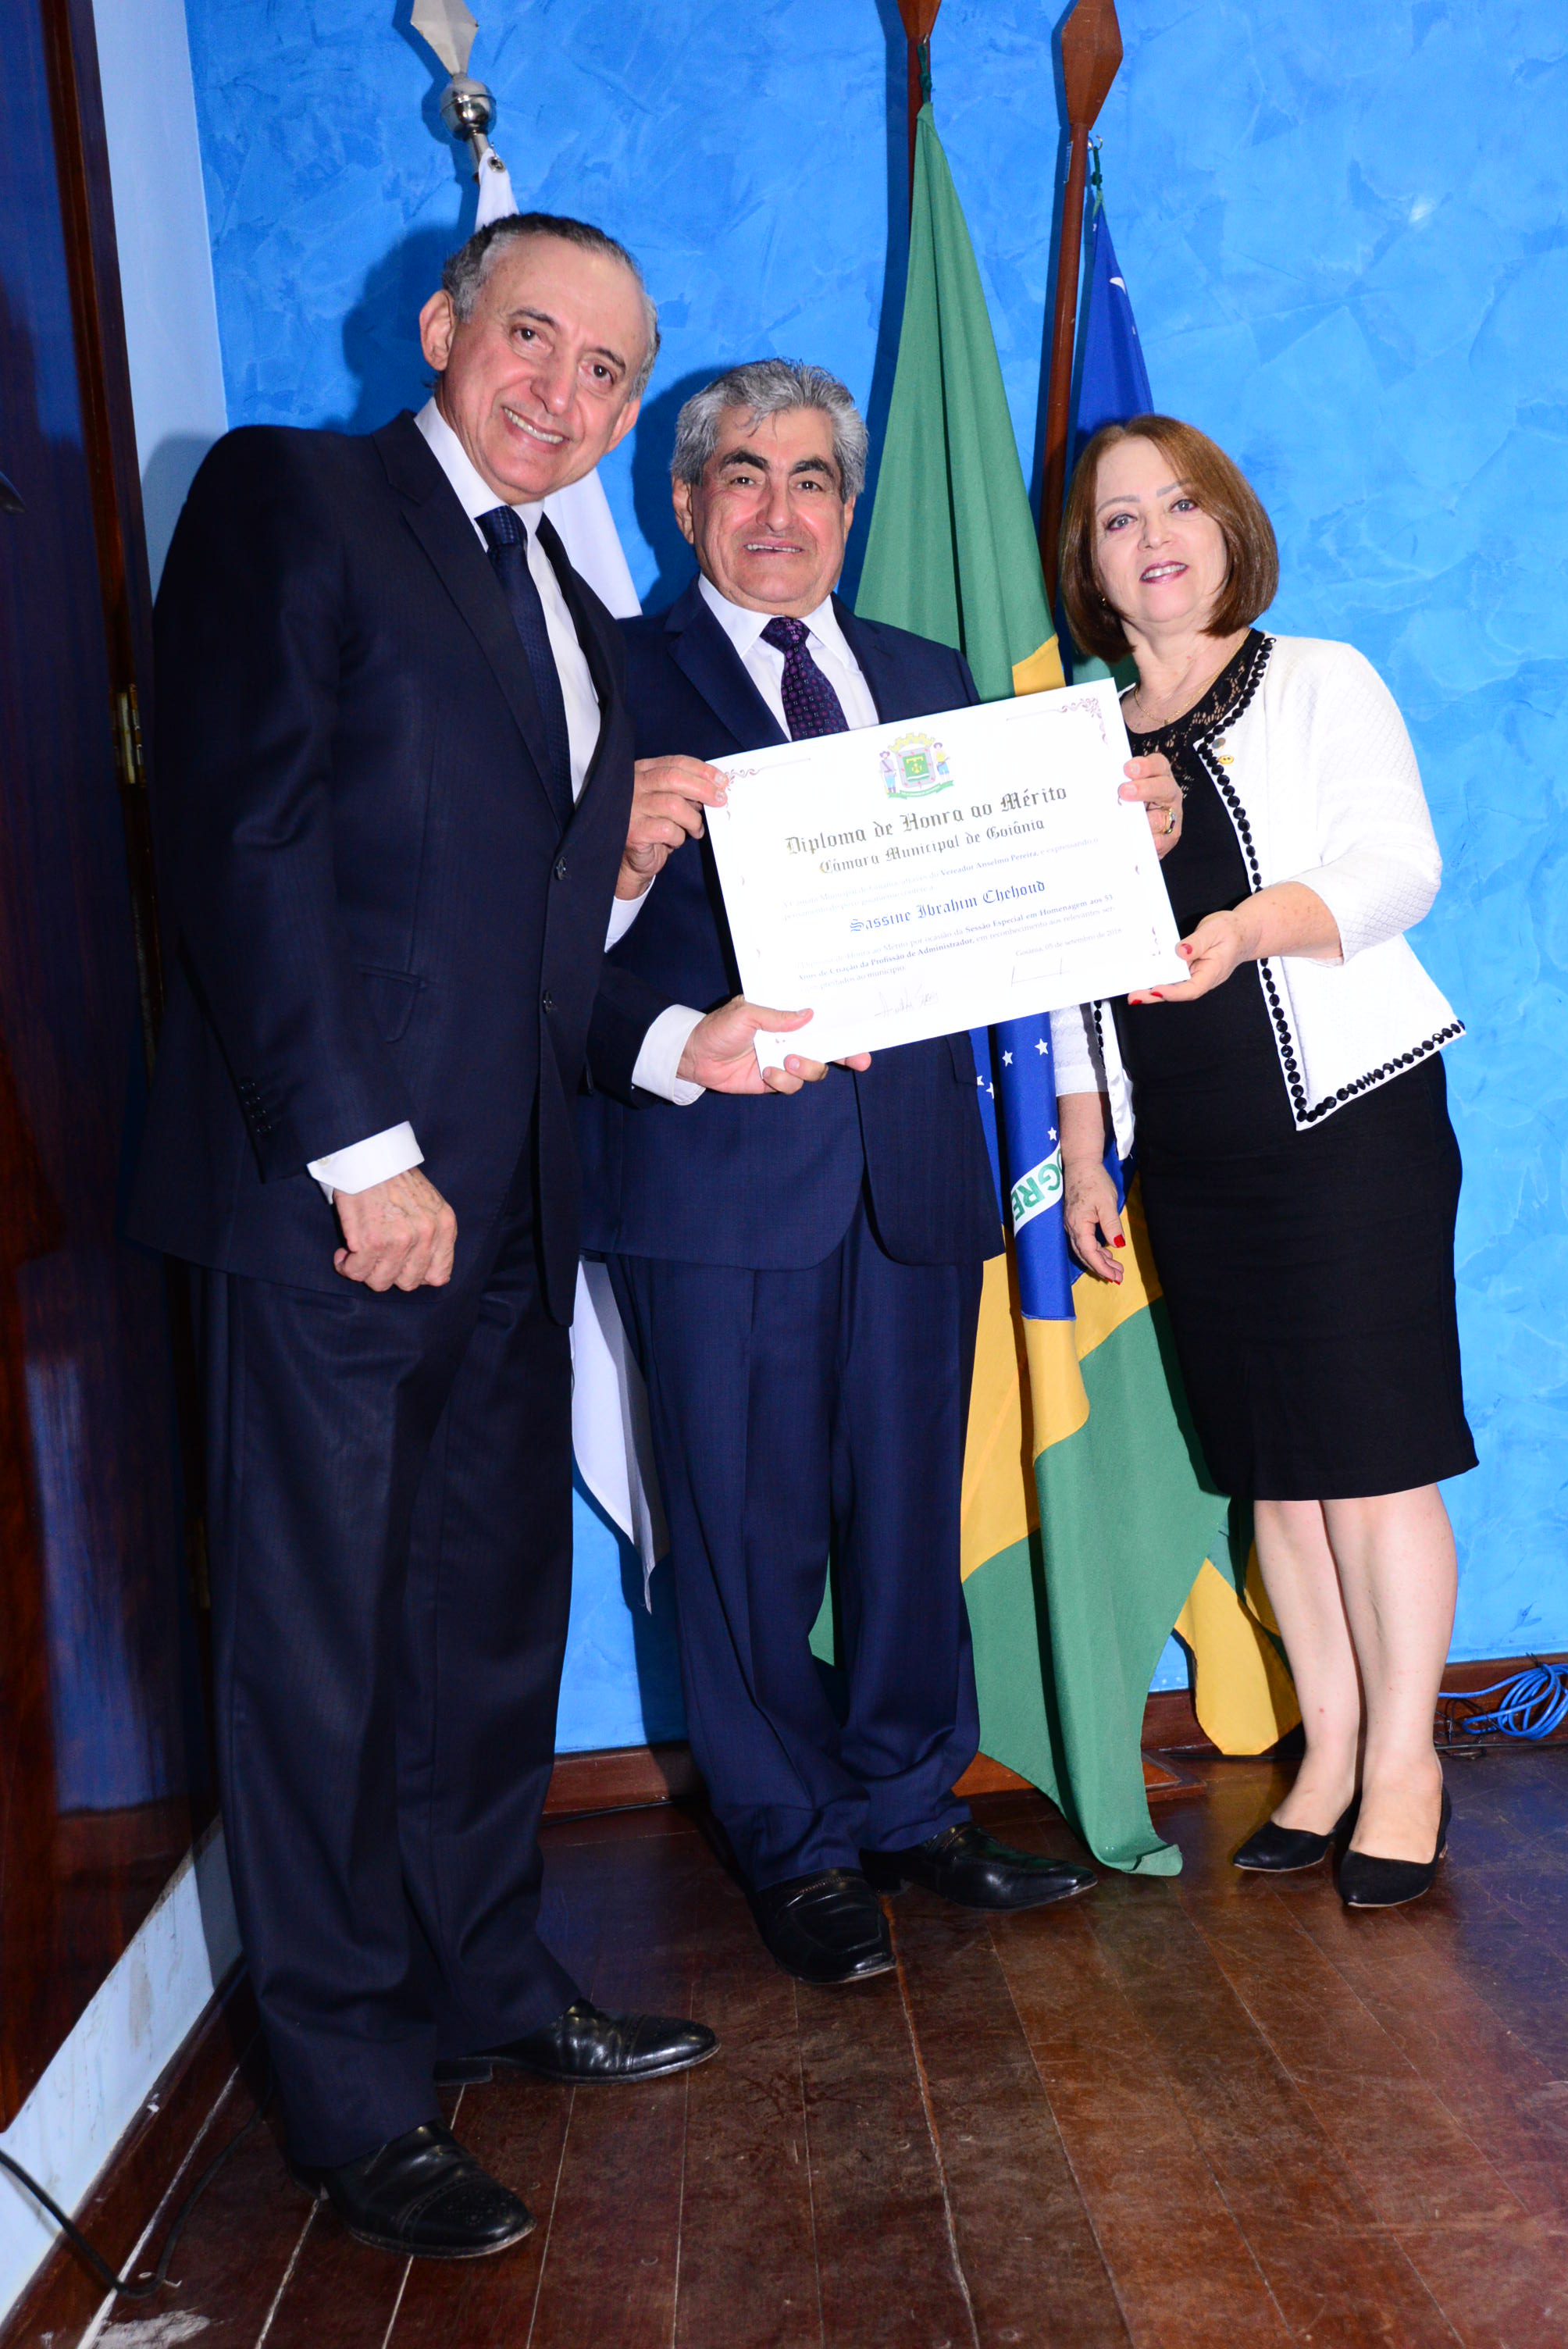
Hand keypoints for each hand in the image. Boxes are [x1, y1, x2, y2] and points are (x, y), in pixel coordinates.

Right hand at [333, 1168, 456, 1290]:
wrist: (369, 1154)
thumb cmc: (395, 1177)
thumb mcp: (430, 1203)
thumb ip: (433, 1234)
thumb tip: (427, 1273)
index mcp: (444, 1226)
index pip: (439, 1276)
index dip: (417, 1274)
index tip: (401, 1265)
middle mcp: (426, 1235)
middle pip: (408, 1282)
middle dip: (390, 1273)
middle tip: (376, 1256)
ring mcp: (400, 1240)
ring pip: (380, 1282)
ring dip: (365, 1271)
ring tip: (358, 1253)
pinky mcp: (371, 1241)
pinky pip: (356, 1272)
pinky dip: (345, 1266)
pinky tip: (344, 1253)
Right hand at [617, 756, 728, 897]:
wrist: (633, 859)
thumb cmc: (655, 826)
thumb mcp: (669, 801)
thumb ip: (685, 791)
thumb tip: (715, 789)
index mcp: (643, 772)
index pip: (675, 762)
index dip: (701, 770)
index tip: (722, 781)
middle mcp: (633, 786)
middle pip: (673, 778)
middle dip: (702, 789)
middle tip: (720, 801)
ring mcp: (632, 808)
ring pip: (673, 805)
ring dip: (693, 819)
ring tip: (696, 830)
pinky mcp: (634, 831)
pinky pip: (667, 830)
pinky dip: (679, 837)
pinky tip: (676, 841)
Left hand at [676, 996, 872, 1095]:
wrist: (695, 1056)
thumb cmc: (719, 1027)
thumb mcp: (746, 1012)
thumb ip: (777, 1016)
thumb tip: (809, 1015)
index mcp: (787, 1017)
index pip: (821, 1019)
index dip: (843, 1025)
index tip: (864, 1030)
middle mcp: (791, 1038)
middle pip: (829, 1047)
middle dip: (847, 1054)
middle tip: (861, 1060)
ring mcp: (785, 1060)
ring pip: (814, 1069)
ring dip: (806, 1067)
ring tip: (789, 1061)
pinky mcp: (775, 1080)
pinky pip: (792, 1085)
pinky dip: (782, 1080)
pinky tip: (767, 1072)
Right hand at [1062, 1156, 1125, 1282]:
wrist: (1080, 1164)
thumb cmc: (1094, 1181)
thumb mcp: (1107, 1203)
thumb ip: (1111, 1225)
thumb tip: (1118, 1245)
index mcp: (1078, 1225)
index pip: (1089, 1253)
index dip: (1102, 1267)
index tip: (1115, 1278)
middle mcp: (1071, 1228)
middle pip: (1085, 1254)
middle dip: (1101, 1268)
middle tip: (1118, 1278)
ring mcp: (1071, 1224)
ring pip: (1084, 1249)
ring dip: (1099, 1260)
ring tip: (1116, 1268)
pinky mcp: (1075, 1220)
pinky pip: (1083, 1241)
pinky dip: (1095, 1250)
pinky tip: (1106, 1252)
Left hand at [1119, 753, 1182, 858]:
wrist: (1140, 831)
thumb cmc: (1131, 805)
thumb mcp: (1127, 790)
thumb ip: (1118, 786)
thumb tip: (1098, 786)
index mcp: (1159, 776)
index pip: (1157, 765)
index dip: (1144, 766)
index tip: (1128, 769)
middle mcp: (1168, 794)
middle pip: (1163, 788)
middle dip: (1143, 789)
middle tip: (1124, 791)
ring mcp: (1172, 815)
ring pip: (1161, 817)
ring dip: (1145, 820)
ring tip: (1130, 822)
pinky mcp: (1169, 837)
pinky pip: (1161, 840)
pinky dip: (1150, 841)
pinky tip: (1140, 841)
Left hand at [1128, 905, 1256, 1004]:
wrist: (1243, 931)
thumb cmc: (1232, 931)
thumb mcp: (1215, 930)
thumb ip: (1198, 942)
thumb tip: (1181, 951)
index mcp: (1212, 972)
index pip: (1191, 989)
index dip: (1173, 992)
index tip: (1156, 989)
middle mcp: (1202, 978)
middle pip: (1177, 992)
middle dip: (1155, 995)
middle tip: (1134, 996)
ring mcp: (1195, 975)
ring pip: (1173, 985)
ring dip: (1152, 989)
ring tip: (1132, 990)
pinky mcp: (1188, 970)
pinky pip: (1173, 976)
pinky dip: (1158, 976)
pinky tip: (1142, 976)